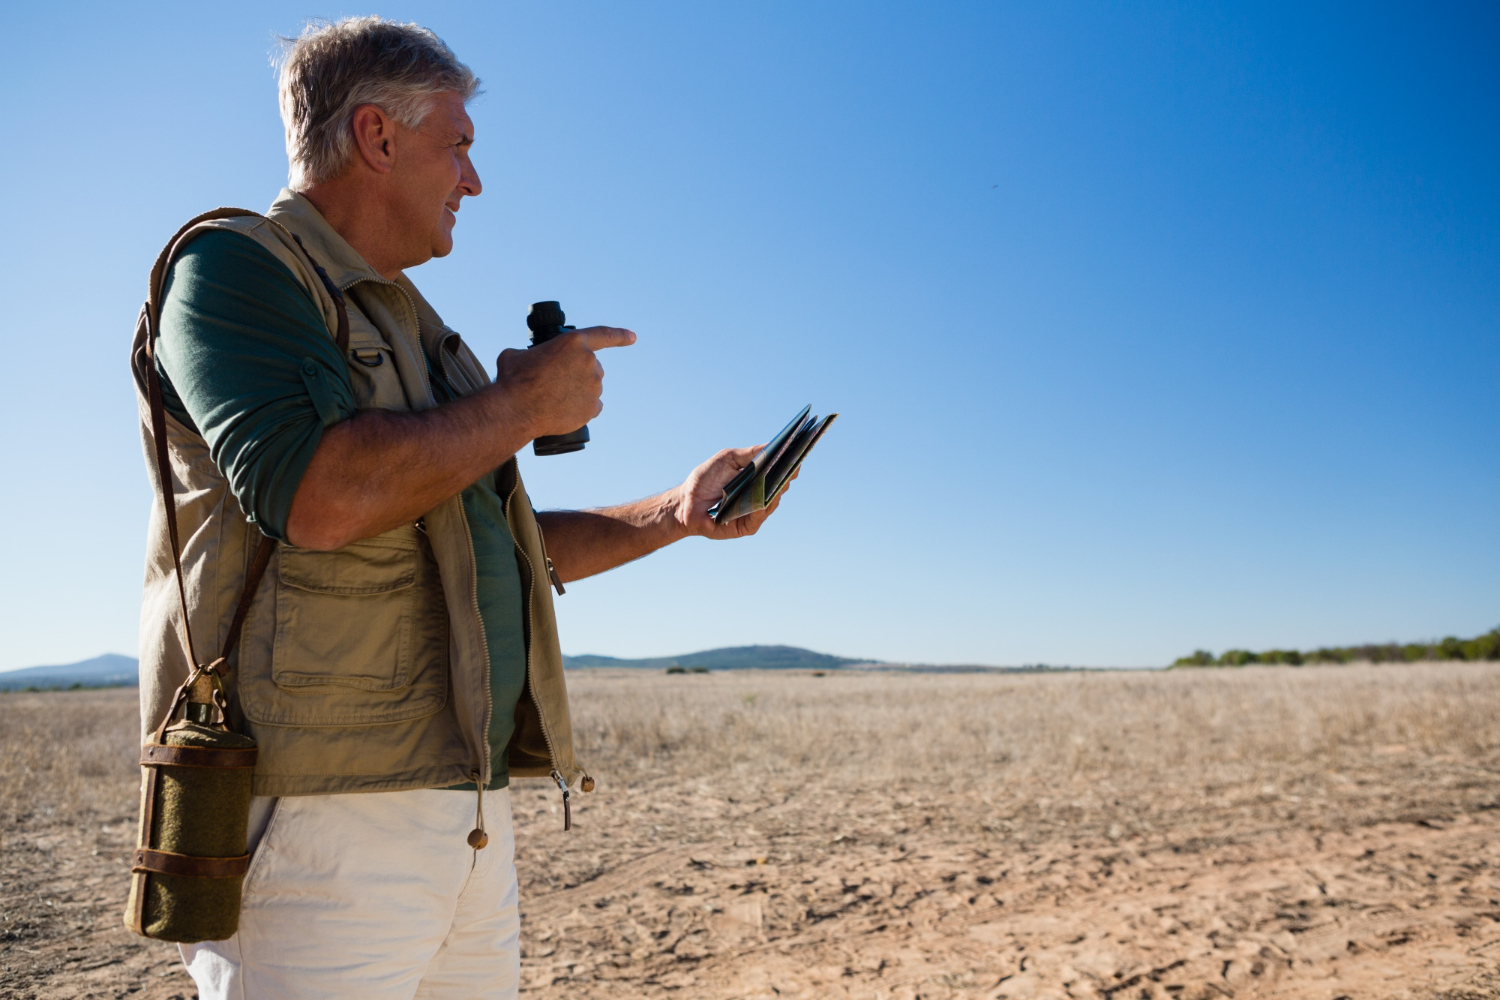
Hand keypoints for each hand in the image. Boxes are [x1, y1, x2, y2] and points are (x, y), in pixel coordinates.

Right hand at [494, 326, 634, 438]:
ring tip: (554, 398)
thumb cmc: (513, 380)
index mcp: (573, 342)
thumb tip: (528, 360)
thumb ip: (530, 353)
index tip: (633, 337)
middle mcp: (589, 362)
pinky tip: (565, 410)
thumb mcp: (516, 354)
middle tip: (555, 383)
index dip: (620, 336)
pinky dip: (581, 408)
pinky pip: (592, 407)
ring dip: (578, 391)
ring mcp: (594, 386)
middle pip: (591, 367)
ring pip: (591, 387)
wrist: (516, 410)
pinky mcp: (593, 408)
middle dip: (577, 373)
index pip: (603, 335)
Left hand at [673, 446, 798, 539]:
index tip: (798, 453)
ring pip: (771, 503)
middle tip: (793, 465)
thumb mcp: (728, 459)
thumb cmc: (705, 479)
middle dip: (786, 476)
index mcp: (756, 480)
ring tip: (782, 480)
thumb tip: (772, 445)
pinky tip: (763, 500)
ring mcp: (753, 513)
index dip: (788, 464)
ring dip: (776, 492)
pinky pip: (758, 518)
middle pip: (779, 487)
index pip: (777, 472)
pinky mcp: (745, 527)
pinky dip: (761, 508)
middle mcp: (758, 497)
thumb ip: (750, 453)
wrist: (684, 502)